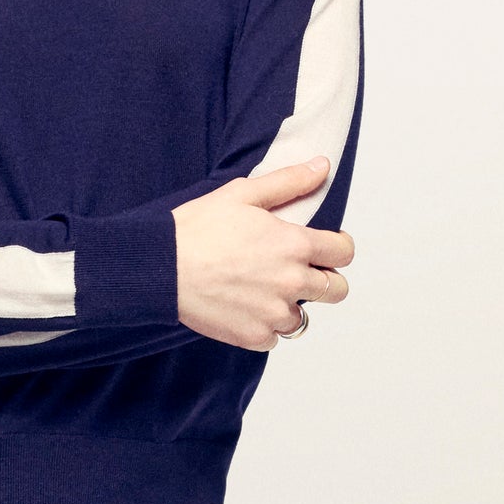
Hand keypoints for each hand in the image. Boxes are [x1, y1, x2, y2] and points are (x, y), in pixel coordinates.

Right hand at [171, 158, 353, 351]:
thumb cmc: (196, 228)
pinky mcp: (253, 335)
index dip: (338, 247)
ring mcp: (273, 312)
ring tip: (259, 291)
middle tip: (298, 273)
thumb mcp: (242, 193)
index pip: (344, 252)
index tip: (325, 248)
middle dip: (325, 280)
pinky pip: (274, 337)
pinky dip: (262, 327)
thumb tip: (322, 166)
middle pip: (336, 290)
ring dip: (288, 306)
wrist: (160, 267)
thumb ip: (289, 181)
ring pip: (302, 317)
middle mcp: (291, 281)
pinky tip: (242, 309)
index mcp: (294, 244)